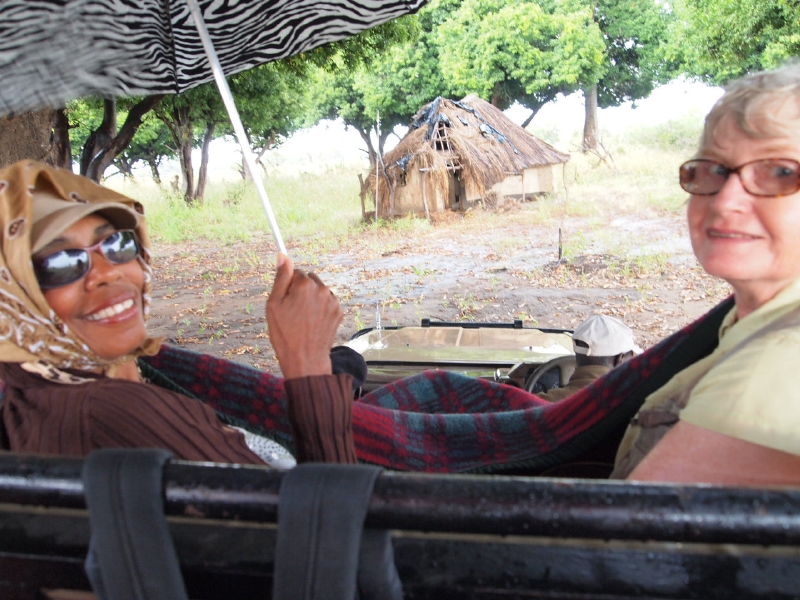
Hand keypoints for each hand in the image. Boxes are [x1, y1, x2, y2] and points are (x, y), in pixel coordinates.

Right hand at [266, 253, 342, 379]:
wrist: (305, 359)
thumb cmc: (285, 333)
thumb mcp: (274, 304)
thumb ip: (280, 277)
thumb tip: (282, 256)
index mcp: (304, 285)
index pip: (295, 272)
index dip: (288, 286)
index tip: (285, 300)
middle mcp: (322, 289)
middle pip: (308, 280)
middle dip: (300, 290)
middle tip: (292, 311)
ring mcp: (332, 301)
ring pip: (318, 291)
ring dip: (311, 299)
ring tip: (303, 319)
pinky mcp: (338, 312)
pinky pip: (327, 302)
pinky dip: (320, 308)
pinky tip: (312, 323)